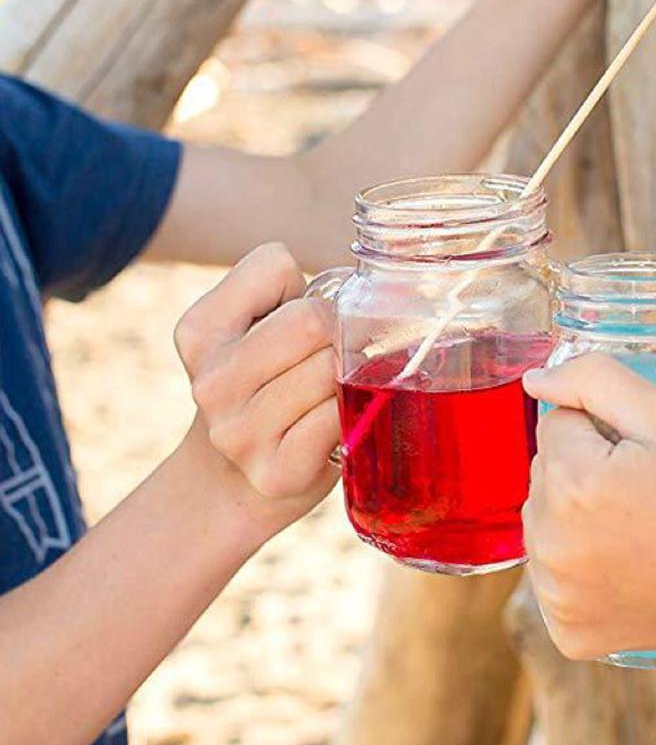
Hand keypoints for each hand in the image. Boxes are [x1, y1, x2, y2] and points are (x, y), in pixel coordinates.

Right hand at [173, 242, 339, 539]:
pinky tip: (334, 426)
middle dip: (337, 331)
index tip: (298, 322)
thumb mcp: (253, 325)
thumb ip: (288, 288)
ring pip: (328, 370)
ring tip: (330, 394)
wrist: (235, 480)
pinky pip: (335, 418)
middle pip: (310, 320)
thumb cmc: (266, 384)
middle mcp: (211, 382)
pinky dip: (349, 415)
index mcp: (200, 332)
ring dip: (346, 377)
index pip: (274, 264)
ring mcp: (238, 433)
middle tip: (334, 358)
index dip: (302, 286)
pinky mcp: (275, 472)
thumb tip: (365, 289)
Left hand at [521, 354, 655, 660]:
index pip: (557, 423)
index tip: (648, 458)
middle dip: (589, 470)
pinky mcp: (566, 629)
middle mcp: (550, 542)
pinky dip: (584, 565)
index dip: (606, 431)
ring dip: (581, 515)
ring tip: (644, 529)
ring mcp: (555, 593)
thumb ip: (594, 379)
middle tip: (652, 493)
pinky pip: (556, 571)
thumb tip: (534, 380)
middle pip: (547, 471)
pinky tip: (631, 567)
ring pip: (546, 519)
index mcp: (572, 483)